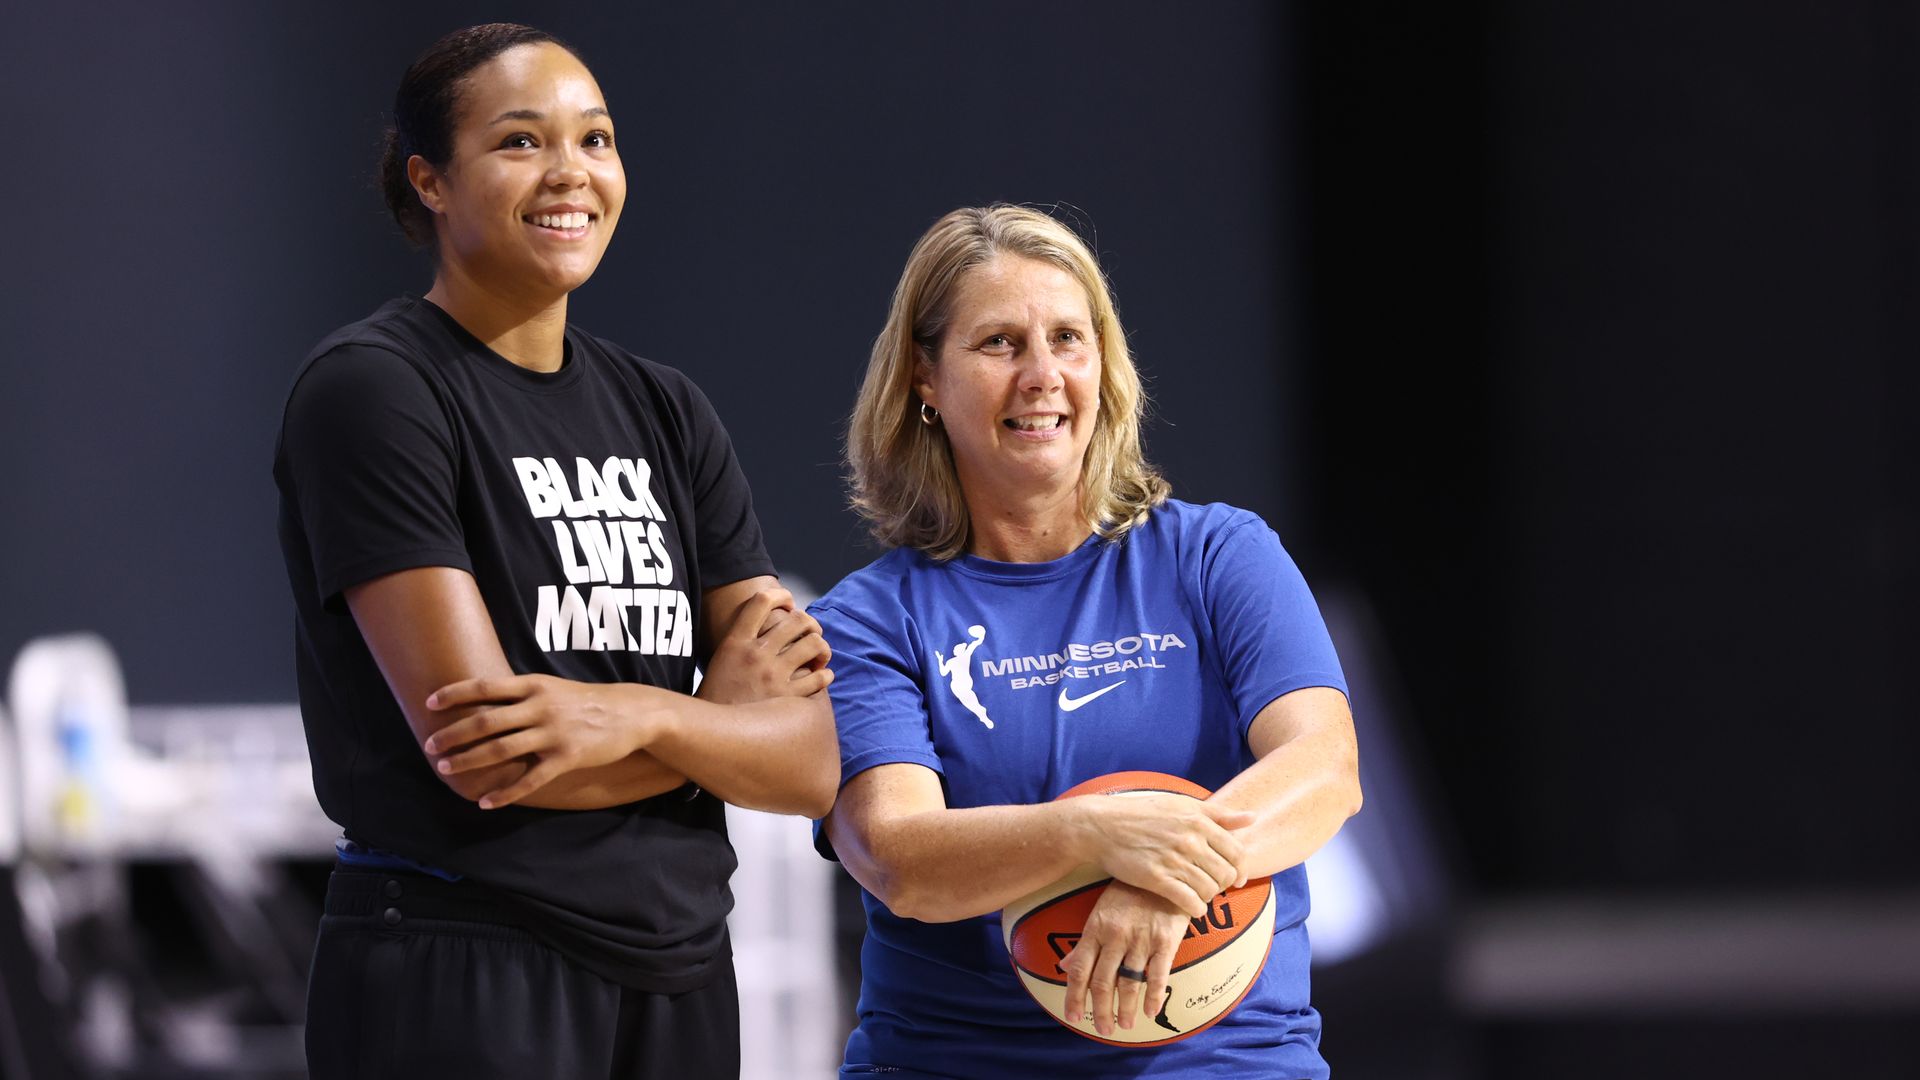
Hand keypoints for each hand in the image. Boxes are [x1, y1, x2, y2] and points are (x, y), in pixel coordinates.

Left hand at [422, 675, 673, 807]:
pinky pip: (529, 779)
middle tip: (429, 745)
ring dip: (469, 760)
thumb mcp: (554, 688)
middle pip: (485, 720)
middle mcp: (540, 707)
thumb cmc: (588, 701)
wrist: (631, 713)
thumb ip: (523, 694)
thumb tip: (485, 701)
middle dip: (453, 734)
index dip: (454, 694)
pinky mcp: (566, 757)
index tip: (429, 703)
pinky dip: (504, 793)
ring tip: (446, 769)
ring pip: (501, 749)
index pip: (485, 687)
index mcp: (535, 686)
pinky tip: (486, 802)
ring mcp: (553, 733)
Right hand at [697, 587, 833, 704]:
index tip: (788, 602)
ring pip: (814, 644)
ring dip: (822, 647)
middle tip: (810, 633)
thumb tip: (759, 631)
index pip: (761, 601)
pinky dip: (825, 675)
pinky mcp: (787, 699)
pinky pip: (819, 678)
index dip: (780, 595)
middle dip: (810, 623)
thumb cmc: (713, 701)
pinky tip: (821, 677)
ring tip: (819, 655)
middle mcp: (756, 654)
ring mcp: (773, 676)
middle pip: (797, 619)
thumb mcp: (718, 663)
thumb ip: (737, 645)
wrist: (707, 735)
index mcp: (735, 642)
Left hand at [1061, 882, 1190, 1037]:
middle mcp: (1115, 936)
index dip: (1074, 996)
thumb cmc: (1129, 891)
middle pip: (1103, 982)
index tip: (1073, 1016)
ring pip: (1129, 983)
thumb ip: (1085, 942)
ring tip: (1124, 1025)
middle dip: (1101, 1010)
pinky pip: (1158, 975)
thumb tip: (1064, 966)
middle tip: (1103, 1030)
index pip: (1079, 969)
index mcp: (1095, 928)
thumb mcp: (1101, 911)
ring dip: (1125, 1009)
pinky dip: (1153, 997)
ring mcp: (1141, 939)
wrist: (1165, 870)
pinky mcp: (1166, 941)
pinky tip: (1150, 1011)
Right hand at [1071, 794, 1251, 917]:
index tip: (1235, 878)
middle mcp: (1190, 840)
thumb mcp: (1182, 805)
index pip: (1237, 852)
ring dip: (1209, 897)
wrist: (1103, 827)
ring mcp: (1173, 860)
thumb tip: (1252, 817)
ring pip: (1209, 890)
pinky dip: (1196, 909)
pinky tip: (1191, 907)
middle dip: (1224, 885)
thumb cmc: (1143, 813)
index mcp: (1199, 821)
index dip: (1240, 869)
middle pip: (1226, 874)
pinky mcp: (1157, 879)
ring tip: (1199, 895)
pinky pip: (1189, 902)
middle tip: (1214, 887)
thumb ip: (1219, 814)